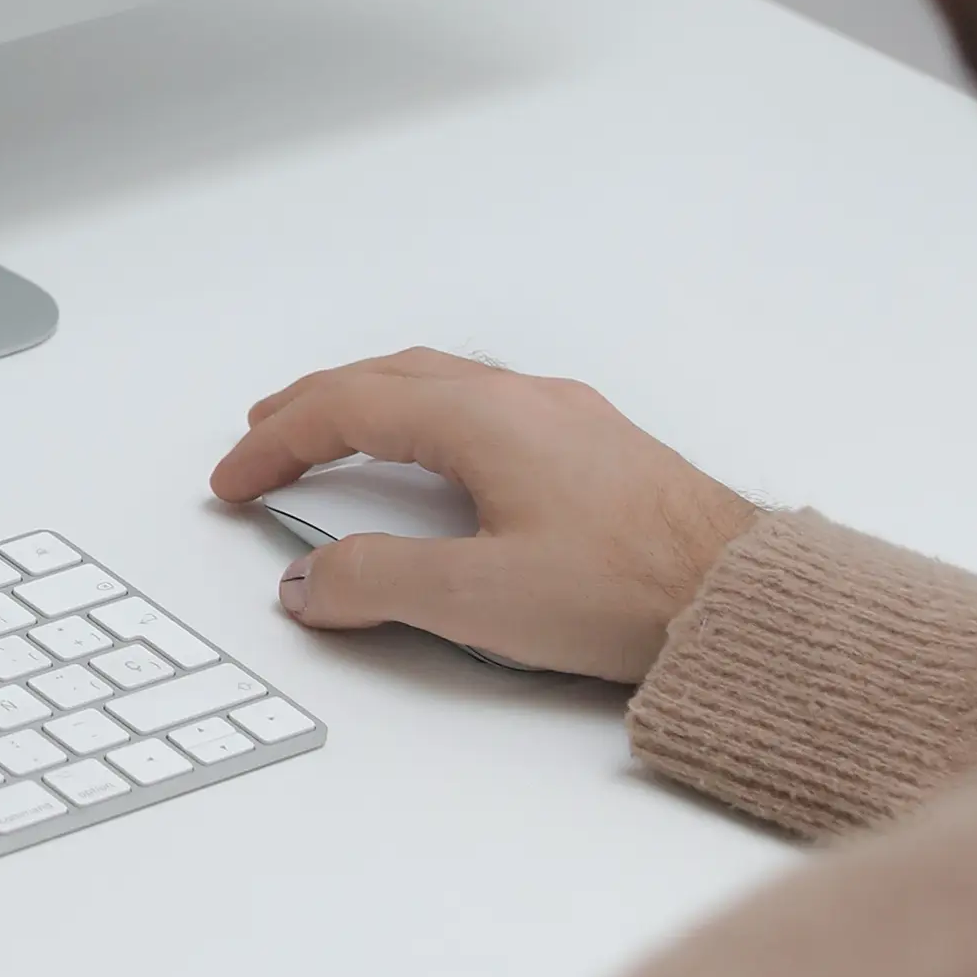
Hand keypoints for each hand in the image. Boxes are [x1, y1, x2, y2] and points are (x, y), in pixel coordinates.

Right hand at [208, 346, 755, 684]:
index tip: (234, 478)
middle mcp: (524, 400)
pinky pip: (485, 404)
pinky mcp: (597, 448)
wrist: (742, 597)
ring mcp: (566, 418)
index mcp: (483, 419)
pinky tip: (437, 452)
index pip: (347, 408)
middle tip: (264, 434)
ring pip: (442, 382)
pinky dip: (426, 415)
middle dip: (314, 405)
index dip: (277, 442)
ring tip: (335, 432)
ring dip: (372, 401)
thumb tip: (310, 580)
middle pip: (390, 376)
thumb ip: (376, 582)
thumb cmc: (630, 589)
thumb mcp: (477, 599)